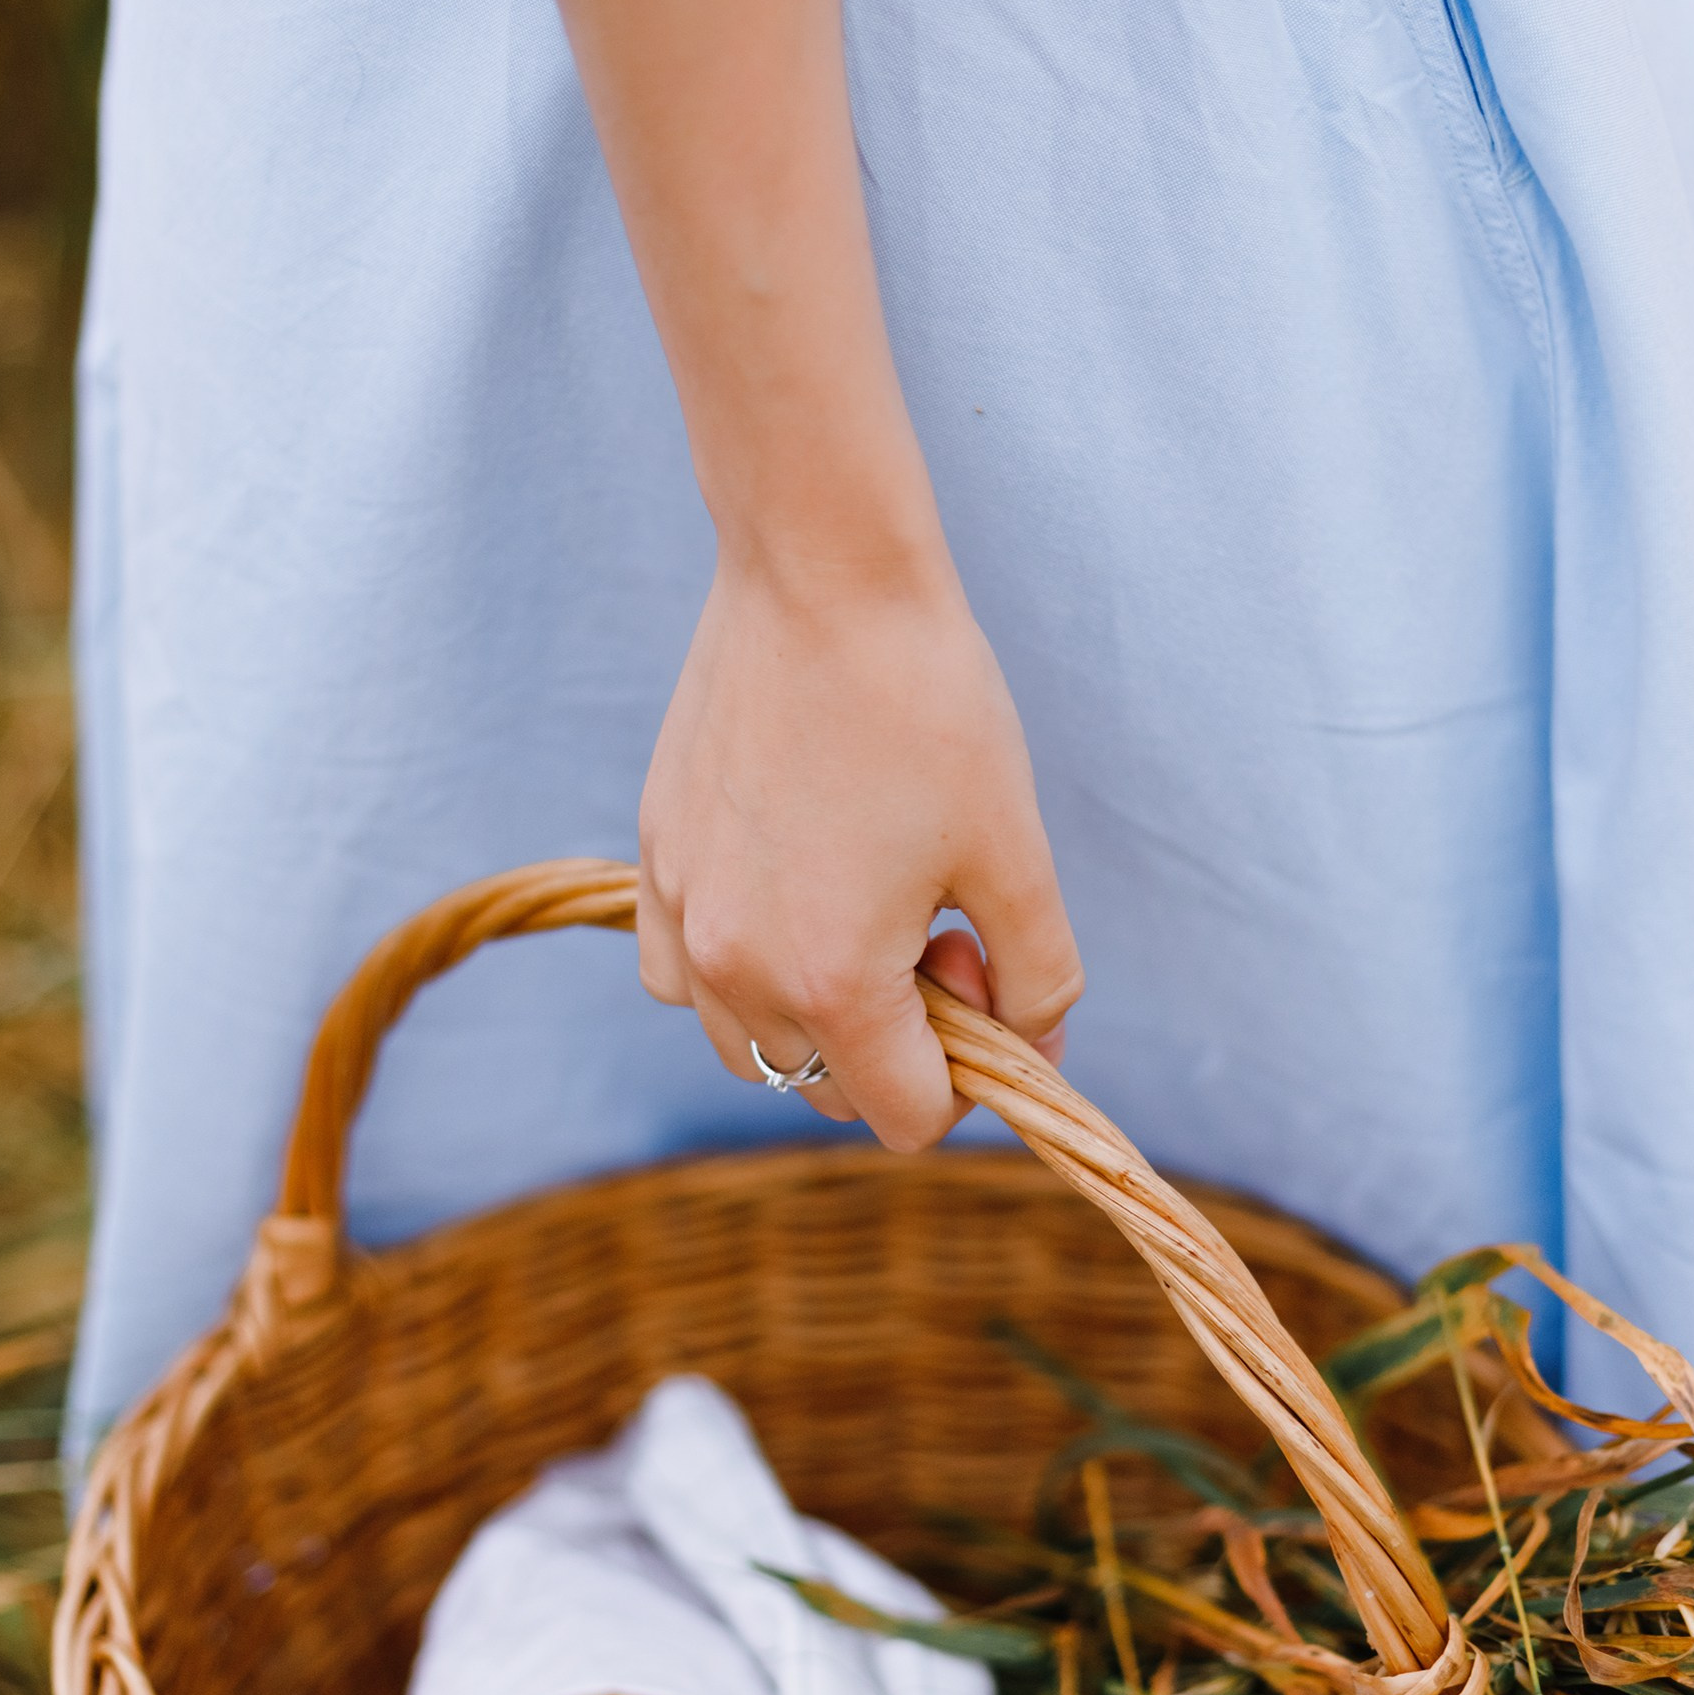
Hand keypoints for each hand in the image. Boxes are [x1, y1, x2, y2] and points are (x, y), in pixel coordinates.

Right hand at [639, 546, 1081, 1149]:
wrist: (821, 576)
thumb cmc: (930, 707)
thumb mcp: (1016, 854)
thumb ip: (1039, 979)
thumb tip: (1029, 1051)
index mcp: (833, 984)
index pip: (907, 1118)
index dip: (969, 1069)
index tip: (977, 960)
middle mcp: (738, 969)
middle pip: (827, 1088)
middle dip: (893, 1038)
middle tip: (930, 923)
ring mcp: (681, 916)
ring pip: (750, 1041)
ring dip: (814, 1011)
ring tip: (860, 901)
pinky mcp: (654, 859)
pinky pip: (682, 976)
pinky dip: (736, 968)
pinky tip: (787, 889)